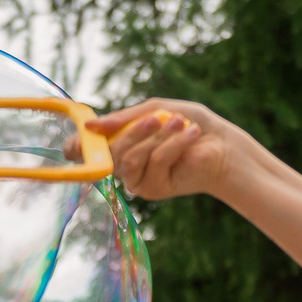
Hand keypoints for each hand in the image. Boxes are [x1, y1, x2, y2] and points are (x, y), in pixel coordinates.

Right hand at [78, 100, 265, 203]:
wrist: (222, 145)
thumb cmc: (189, 124)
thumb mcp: (155, 110)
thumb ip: (124, 119)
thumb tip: (90, 127)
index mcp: (120, 142)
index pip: (87, 150)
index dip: (78, 145)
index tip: (82, 134)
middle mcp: (124, 164)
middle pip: (109, 152)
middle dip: (133, 132)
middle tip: (155, 118)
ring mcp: (136, 179)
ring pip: (129, 159)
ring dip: (156, 137)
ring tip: (179, 123)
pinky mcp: (153, 190)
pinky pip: (153, 164)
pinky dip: (173, 146)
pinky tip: (190, 136)